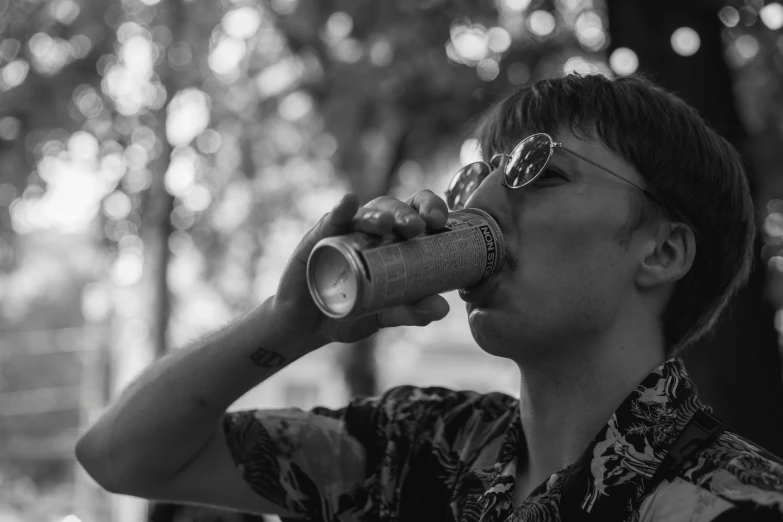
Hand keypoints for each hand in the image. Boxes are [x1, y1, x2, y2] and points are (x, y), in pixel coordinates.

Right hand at [270, 191, 451, 344]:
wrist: (308, 327)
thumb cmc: (351, 311)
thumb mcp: (384, 314)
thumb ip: (411, 311)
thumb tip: (442, 308)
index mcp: (395, 240)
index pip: (417, 213)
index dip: (431, 208)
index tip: (440, 221)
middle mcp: (372, 231)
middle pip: (393, 208)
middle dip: (406, 213)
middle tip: (416, 227)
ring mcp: (345, 231)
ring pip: (365, 213)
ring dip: (377, 214)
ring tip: (385, 224)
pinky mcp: (318, 238)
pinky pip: (331, 219)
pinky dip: (341, 210)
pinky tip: (348, 202)